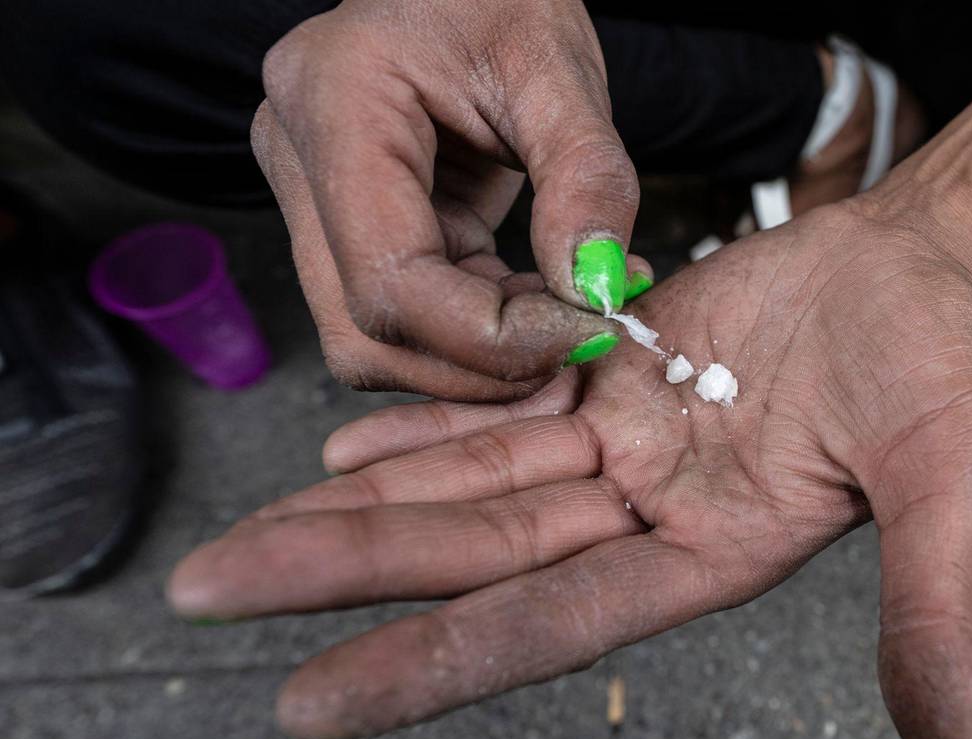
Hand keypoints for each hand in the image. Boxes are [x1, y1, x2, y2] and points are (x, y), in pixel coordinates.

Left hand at [169, 200, 971, 738]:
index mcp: (705, 557)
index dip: (431, 663)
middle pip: (472, 555)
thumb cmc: (935, 369)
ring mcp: (618, 446)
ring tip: (248, 539)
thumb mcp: (943, 485)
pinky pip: (500, 413)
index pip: (546, 623)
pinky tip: (346, 451)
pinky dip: (426, 433)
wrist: (909, 268)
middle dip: (341, 574)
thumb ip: (930, 614)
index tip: (312, 702)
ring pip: (469, 485)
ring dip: (360, 509)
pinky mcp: (606, 378)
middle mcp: (643, 515)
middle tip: (208, 591)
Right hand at [253, 0, 651, 400]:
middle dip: (483, 364)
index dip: (488, 337)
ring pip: (375, 341)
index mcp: (333, 105)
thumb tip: (596, 291)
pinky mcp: (350, 225)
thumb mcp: (558, 64)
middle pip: (367, 331)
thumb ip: (586, 177)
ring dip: (480, 357)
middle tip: (585, 339)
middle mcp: (298, 161)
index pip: (388, 281)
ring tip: (570, 317)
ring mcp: (312, 199)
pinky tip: (543, 304)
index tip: (585, 331)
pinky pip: (405, 314)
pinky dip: (479, 332)